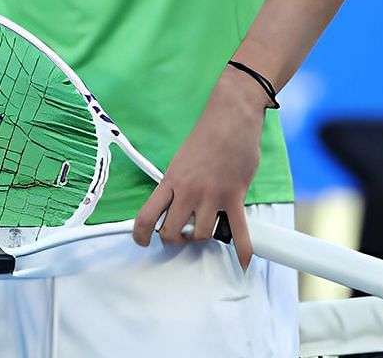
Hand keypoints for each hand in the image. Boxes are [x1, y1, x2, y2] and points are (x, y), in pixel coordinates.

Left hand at [131, 67, 267, 265]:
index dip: (141, 234)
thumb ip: (177, 184)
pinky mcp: (234, 197)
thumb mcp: (180, 161)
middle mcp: (187, 191)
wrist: (230, 119)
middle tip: (181, 235)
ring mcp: (211, 196)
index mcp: (170, 181)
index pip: (147, 214)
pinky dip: (242, 250)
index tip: (141, 241)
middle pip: (172, 232)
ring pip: (201, 234)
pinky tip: (242, 262)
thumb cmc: (207, 136)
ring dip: (204, 237)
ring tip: (207, 230)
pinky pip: (239, 232)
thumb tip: (175, 204)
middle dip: (175, 239)